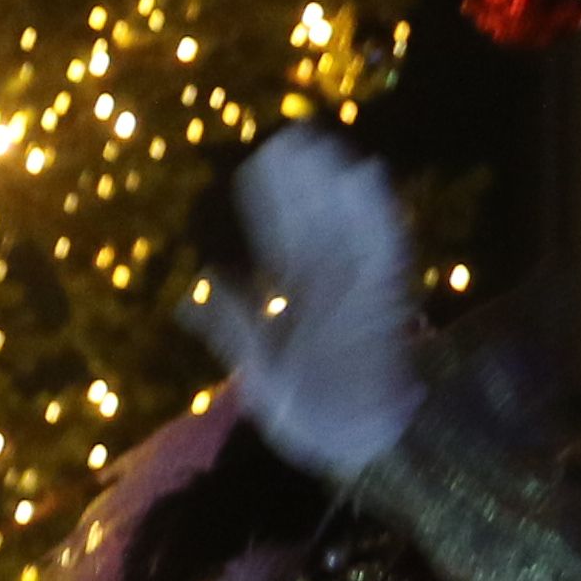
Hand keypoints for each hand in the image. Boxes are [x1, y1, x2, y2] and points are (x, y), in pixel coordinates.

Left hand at [180, 125, 425, 479]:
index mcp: (297, 296)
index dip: (271, 202)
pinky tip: (367, 176)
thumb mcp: (257, 366)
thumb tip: (192, 290)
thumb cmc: (304, 411)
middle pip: (316, 221)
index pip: (282, 238)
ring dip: (338, 187)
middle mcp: (330, 284)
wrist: (350, 444)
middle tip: (288, 136)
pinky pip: (387, 248)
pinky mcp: (388, 298)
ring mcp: (360, 289)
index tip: (256, 165)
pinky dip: (379, 213)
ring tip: (323, 148)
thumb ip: (231, 323)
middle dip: (304, 182)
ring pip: (349, 225)